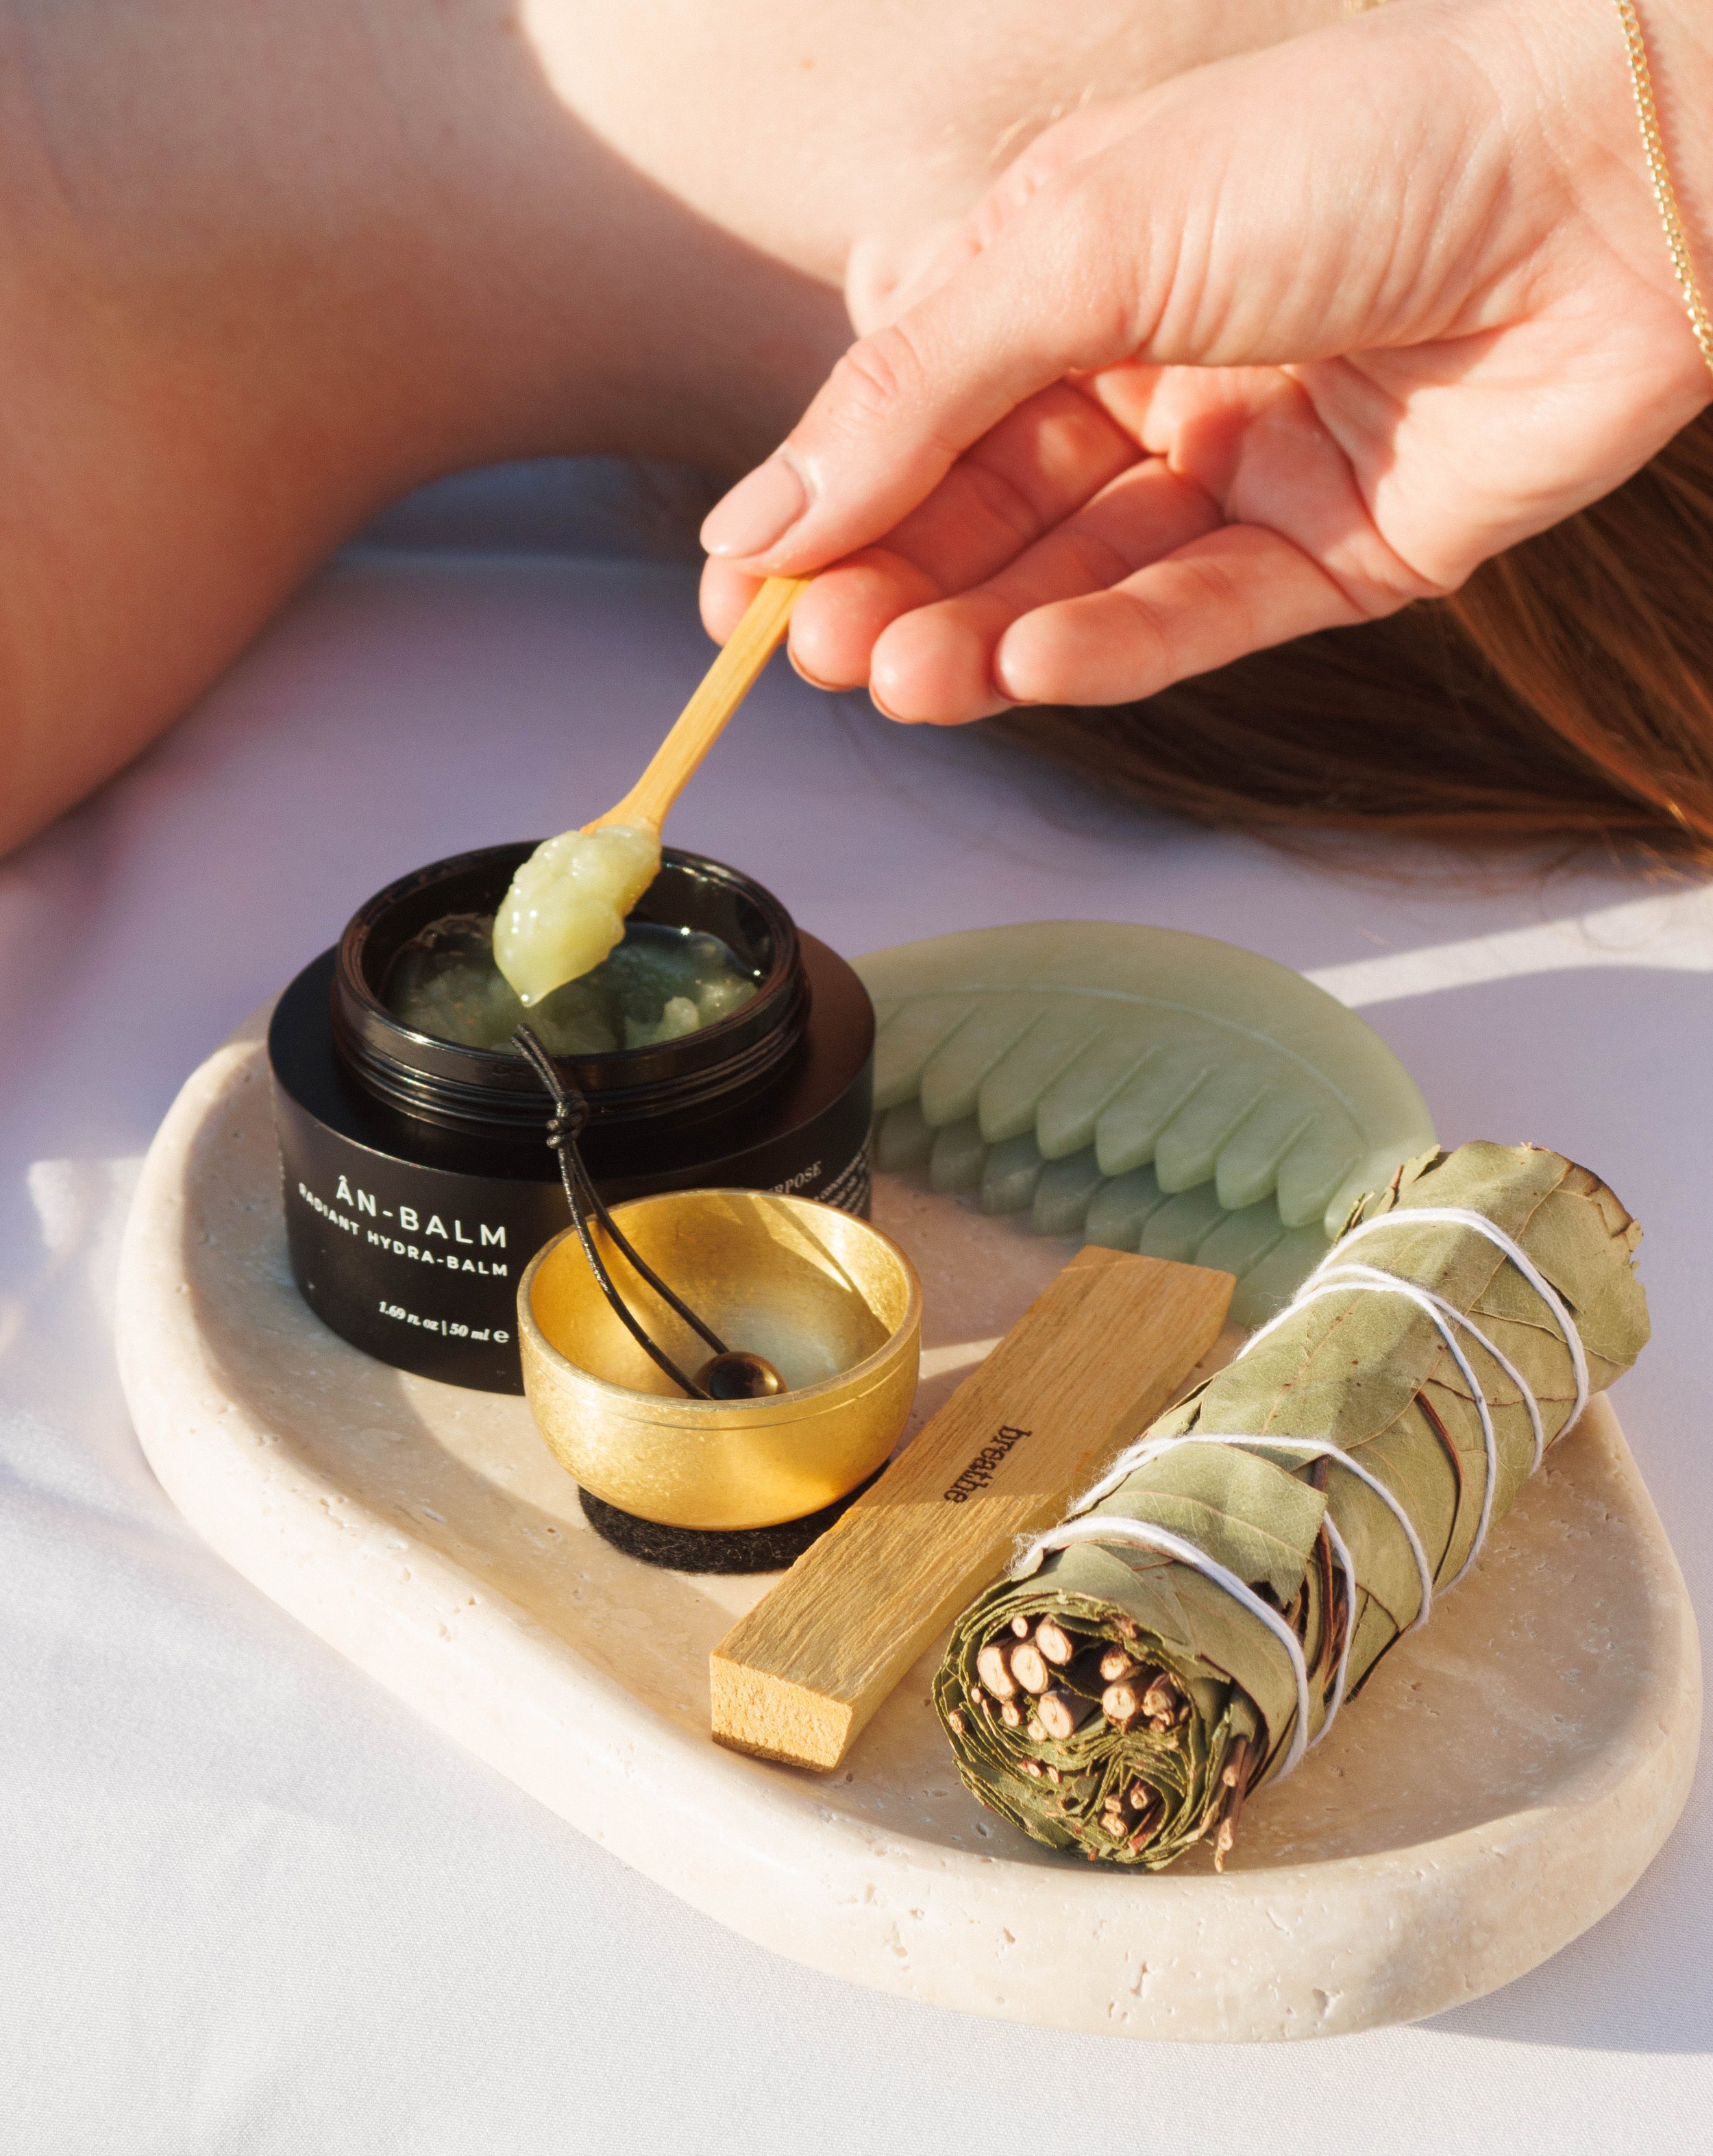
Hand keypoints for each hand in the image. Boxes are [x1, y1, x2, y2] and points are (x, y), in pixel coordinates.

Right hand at [699, 0, 1712, 722]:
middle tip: (815, 652)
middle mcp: (1146, 376)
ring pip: (1076, 580)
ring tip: (896, 676)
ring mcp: (1237, 470)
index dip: (822, 507)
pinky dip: (1110, 646)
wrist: (1607, 175)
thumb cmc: (1349, 149)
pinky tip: (1025, 666)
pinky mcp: (1329, 553)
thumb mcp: (1080, 237)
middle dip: (893, 585)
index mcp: (1071, 275)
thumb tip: (764, 515)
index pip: (912, 416)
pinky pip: (1196, 616)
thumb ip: (918, 388)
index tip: (739, 597)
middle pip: (983, 514)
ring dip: (980, 634)